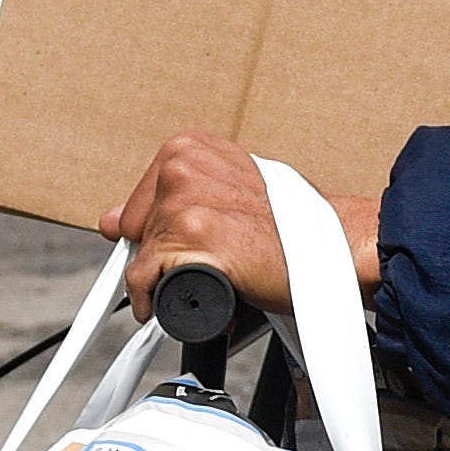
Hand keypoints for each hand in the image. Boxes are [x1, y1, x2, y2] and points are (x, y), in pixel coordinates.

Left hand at [107, 130, 382, 321]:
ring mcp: (187, 201)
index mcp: (189, 147)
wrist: (333, 247)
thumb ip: (176, 199)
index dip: (157, 232)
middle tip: (207, 263)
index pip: (139, 200)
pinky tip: (171, 303)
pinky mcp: (194, 238)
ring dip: (165, 277)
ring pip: (142, 256)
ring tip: (207, 277)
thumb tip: (116, 220)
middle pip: (138, 229)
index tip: (172, 248)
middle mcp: (183, 167)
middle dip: (163, 254)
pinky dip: (150, 301)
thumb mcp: (228, 191)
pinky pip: (145, 280)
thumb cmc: (291, 225)